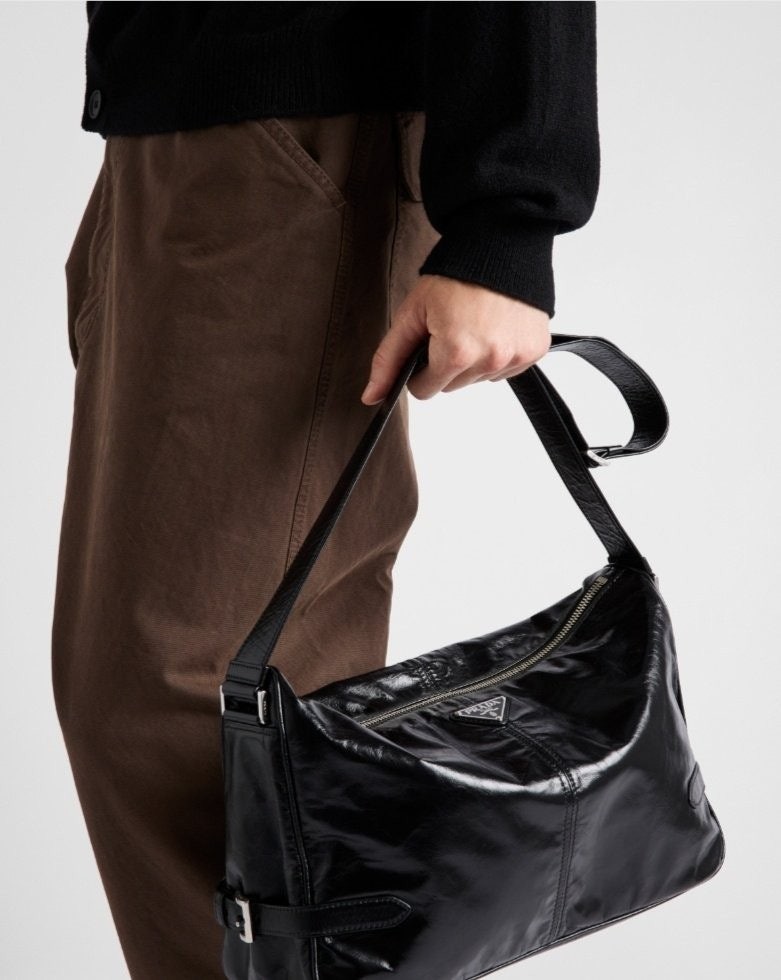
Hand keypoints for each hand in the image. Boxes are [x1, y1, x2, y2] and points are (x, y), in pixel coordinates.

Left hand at [360, 275, 550, 403]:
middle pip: (452, 385)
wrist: (499, 244)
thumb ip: (388, 359)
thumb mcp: (412, 314)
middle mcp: (490, 359)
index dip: (419, 367)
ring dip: (473, 360)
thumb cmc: (454, 275)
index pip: (425, 390)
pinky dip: (497, 354)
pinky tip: (494, 327)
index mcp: (457, 353)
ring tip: (474, 324)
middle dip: (446, 363)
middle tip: (451, 327)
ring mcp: (516, 357)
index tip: (426, 343)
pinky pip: (505, 370)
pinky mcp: (534, 351)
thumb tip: (372, 397)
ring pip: (478, 379)